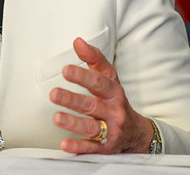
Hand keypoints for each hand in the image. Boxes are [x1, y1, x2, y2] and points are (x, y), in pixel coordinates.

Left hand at [49, 37, 153, 153]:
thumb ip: (94, 59)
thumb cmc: (115, 100)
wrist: (136, 133)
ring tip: (56, 117)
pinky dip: (78, 147)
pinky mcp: (106, 147)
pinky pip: (91, 148)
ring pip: (91, 127)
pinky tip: (64, 144)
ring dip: (73, 123)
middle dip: (72, 99)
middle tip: (53, 93)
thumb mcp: (109, 78)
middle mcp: (113, 110)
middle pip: (92, 104)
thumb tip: (78, 41)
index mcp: (113, 91)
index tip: (66, 70)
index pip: (99, 81)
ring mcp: (110, 130)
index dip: (83, 75)